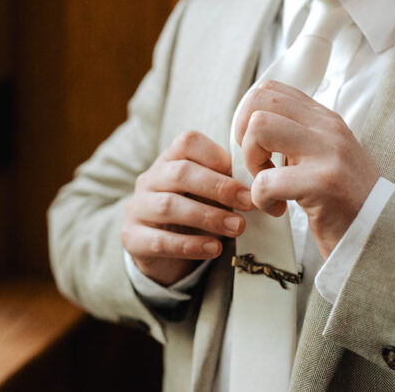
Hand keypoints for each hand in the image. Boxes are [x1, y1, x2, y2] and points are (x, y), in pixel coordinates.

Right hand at [121, 130, 253, 285]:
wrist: (157, 251)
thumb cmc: (190, 213)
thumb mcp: (206, 193)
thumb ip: (227, 184)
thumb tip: (262, 185)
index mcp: (169, 160)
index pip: (187, 142)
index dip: (216, 156)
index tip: (245, 175)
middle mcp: (149, 179)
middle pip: (180, 173)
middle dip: (218, 187)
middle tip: (248, 203)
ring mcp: (137, 208)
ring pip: (169, 206)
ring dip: (208, 217)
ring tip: (237, 228)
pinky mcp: (132, 238)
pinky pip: (159, 241)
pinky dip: (190, 245)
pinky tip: (214, 249)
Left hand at [233, 80, 379, 257]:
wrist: (378, 233)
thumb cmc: (342, 200)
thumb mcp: (322, 155)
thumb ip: (295, 136)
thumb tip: (250, 126)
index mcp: (324, 119)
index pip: (270, 90)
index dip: (248, 117)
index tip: (257, 148)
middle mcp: (327, 128)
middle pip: (259, 102)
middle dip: (244, 136)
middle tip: (258, 165)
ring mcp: (328, 152)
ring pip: (259, 128)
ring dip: (252, 162)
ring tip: (267, 184)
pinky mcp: (323, 183)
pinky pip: (266, 180)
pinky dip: (260, 198)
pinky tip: (277, 209)